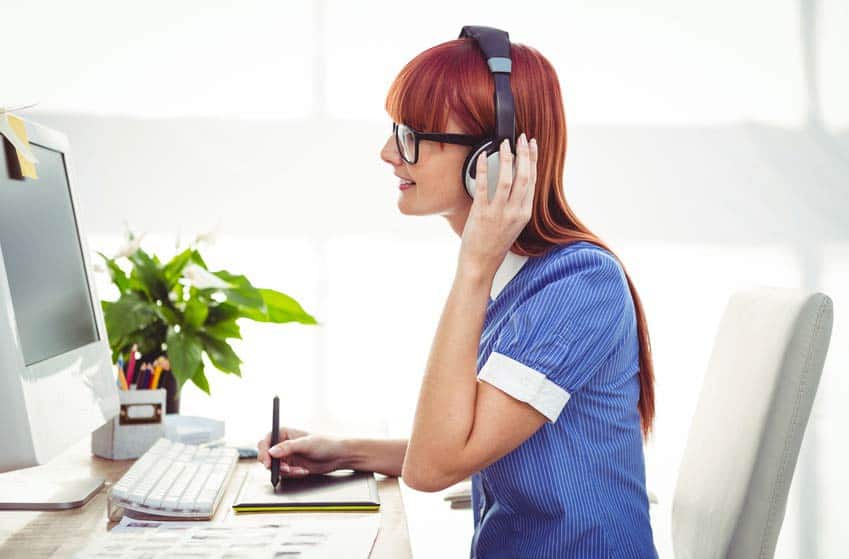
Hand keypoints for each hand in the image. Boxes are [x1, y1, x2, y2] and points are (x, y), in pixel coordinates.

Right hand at [257, 426, 349, 477]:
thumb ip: (288, 447)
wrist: (338, 456)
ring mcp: (287, 456)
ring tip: (298, 469)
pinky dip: (292, 474)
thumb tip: (272, 451)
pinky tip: (303, 471)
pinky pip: (284, 473)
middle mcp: (284, 444)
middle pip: (267, 455)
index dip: (264, 451)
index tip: (268, 461)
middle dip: (274, 464)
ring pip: (275, 467)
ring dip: (285, 471)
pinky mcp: (292, 466)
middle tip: (283, 469)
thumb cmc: (326, 443)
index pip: (266, 440)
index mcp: (285, 433)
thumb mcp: (307, 443)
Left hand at [458, 133, 537, 278]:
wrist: (481, 263)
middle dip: (524, 153)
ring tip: (504, 143)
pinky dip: (484, 169)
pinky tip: (482, 157)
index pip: (533, 180)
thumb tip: (513, 183)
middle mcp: (515, 212)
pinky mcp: (482, 213)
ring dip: (507, 158)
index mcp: (524, 213)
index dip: (533, 160)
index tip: (532, 146)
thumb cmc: (494, 245)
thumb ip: (515, 205)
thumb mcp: (513, 225)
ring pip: (507, 179)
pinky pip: (484, 186)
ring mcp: (499, 212)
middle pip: (525, 176)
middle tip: (522, 138)